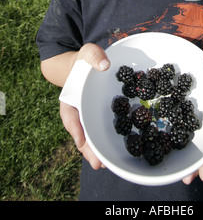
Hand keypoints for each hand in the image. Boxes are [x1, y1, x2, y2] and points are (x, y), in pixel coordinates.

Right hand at [60, 43, 109, 168]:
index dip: (75, 128)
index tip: (80, 140)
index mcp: (71, 96)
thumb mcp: (87, 53)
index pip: (69, 114)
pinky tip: (116, 153)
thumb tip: (104, 65)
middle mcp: (79, 110)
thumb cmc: (85, 60)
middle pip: (81, 132)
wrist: (87, 65)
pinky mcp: (101, 116)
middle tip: (97, 163)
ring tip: (106, 165)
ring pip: (91, 135)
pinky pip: (103, 130)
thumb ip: (93, 56)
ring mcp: (89, 115)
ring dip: (97, 151)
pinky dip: (107, 141)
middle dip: (88, 148)